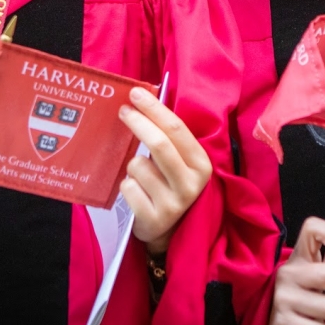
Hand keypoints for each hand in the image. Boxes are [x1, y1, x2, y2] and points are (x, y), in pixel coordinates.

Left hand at [119, 87, 212, 255]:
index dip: (154, 108)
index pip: (177, 129)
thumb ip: (168, 136)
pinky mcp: (154, 219)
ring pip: (137, 166)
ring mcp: (173, 203)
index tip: (135, 93)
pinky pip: (127, 187)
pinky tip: (138, 194)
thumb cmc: (170, 184)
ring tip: (142, 177)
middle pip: (159, 144)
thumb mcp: (180, 162)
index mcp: (201, 164)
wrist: (170, 231)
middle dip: (138, 123)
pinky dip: (127, 186)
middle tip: (123, 110)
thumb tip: (142, 99)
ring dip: (132, 166)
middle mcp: (191, 183)